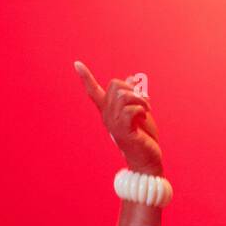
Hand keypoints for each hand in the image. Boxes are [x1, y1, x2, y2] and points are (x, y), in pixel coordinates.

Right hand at [73, 61, 163, 175]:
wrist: (148, 161)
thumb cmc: (145, 138)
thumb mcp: (140, 112)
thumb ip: (135, 95)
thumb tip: (132, 77)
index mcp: (109, 111)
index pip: (94, 92)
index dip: (85, 78)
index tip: (77, 64)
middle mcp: (108, 116)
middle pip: (115, 85)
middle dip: (132, 88)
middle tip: (144, 101)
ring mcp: (114, 124)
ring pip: (123, 95)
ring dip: (140, 99)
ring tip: (146, 109)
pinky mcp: (123, 131)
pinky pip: (130, 109)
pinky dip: (141, 109)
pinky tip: (144, 117)